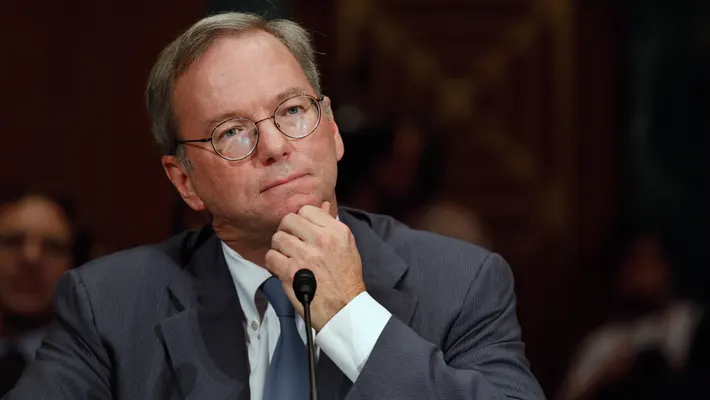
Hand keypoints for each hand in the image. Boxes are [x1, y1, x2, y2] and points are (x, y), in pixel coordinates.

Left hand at [265, 202, 365, 330]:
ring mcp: (304, 256)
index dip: (300, 220)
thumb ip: (331, 224)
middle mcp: (321, 239)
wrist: (344, 308)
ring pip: (277, 238)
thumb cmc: (346, 278)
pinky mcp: (290, 272)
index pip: (307, 210)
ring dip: (279, 249)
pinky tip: (283, 269)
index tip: (302, 232)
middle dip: (286, 231)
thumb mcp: (347, 246)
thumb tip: (321, 205)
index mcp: (336, 231)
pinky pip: (271, 257)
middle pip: (288, 221)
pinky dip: (274, 263)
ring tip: (288, 258)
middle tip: (292, 244)